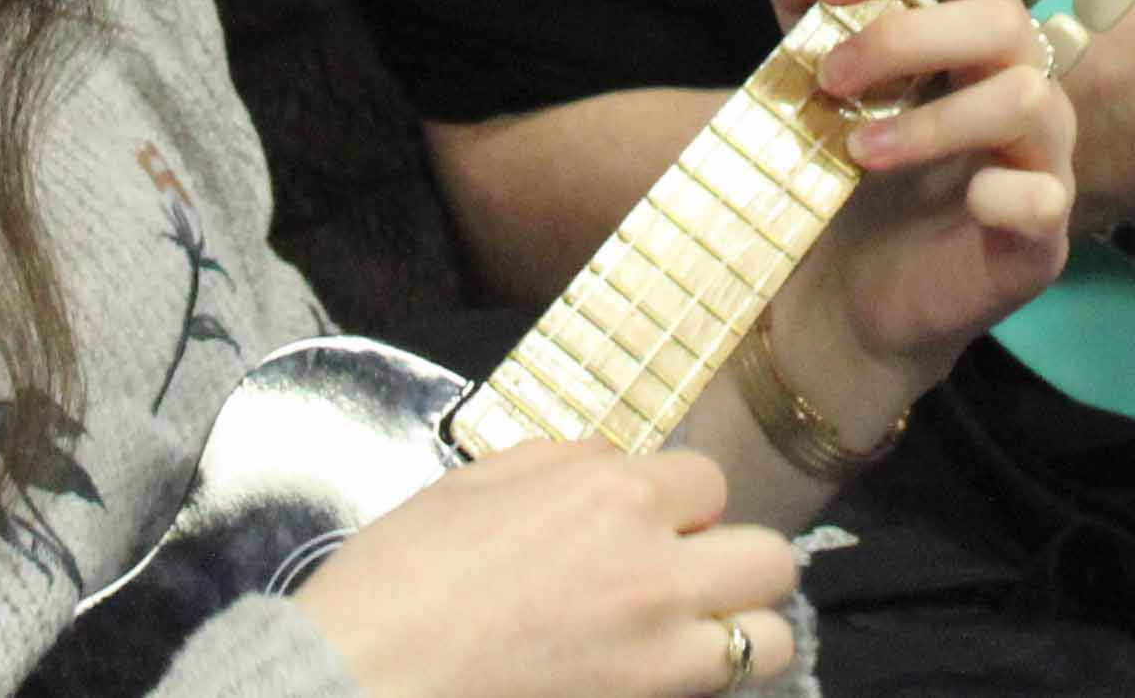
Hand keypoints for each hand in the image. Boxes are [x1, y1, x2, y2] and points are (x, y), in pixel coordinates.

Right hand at [292, 440, 798, 697]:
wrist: (364, 677)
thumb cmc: (402, 577)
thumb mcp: (477, 481)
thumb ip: (563, 461)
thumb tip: (611, 462)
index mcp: (614, 495)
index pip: (710, 481)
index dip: (679, 501)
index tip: (647, 522)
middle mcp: (658, 571)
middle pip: (767, 558)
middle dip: (733, 561)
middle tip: (683, 577)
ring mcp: (661, 655)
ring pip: (770, 638)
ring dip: (741, 631)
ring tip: (692, 635)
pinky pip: (722, 693)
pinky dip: (708, 681)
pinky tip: (660, 674)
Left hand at [763, 0, 1073, 397]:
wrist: (849, 295)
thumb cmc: (851, 174)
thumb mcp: (817, 81)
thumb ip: (806, 7)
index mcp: (979, 42)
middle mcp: (1024, 89)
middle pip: (1001, 22)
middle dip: (906, 36)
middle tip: (830, 75)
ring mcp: (1042, 163)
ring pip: (1027, 100)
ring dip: (933, 119)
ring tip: (858, 149)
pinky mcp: (1038, 238)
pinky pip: (1045, 199)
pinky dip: (1002, 193)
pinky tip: (959, 198)